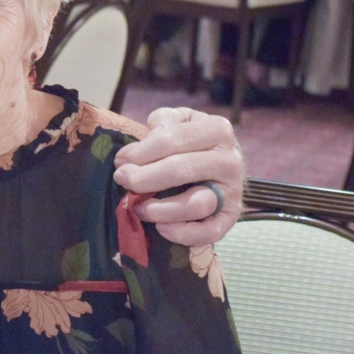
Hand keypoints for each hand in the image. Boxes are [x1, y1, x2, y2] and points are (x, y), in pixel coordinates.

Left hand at [113, 107, 243, 246]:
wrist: (217, 161)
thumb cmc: (189, 139)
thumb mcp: (178, 119)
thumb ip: (163, 121)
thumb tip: (146, 142)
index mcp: (217, 129)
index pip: (174, 139)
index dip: (142, 151)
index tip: (120, 161)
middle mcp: (230, 160)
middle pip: (182, 170)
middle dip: (144, 178)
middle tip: (122, 180)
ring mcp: (233, 191)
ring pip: (197, 204)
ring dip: (160, 209)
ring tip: (138, 207)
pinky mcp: (230, 218)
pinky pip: (210, 232)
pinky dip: (183, 234)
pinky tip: (160, 228)